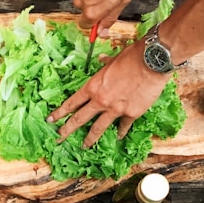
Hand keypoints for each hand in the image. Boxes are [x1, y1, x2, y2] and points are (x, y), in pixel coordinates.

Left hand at [47, 41, 170, 147]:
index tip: (51, 120)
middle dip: (67, 130)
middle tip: (59, 138)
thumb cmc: (132, 56)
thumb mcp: (114, 59)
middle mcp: (101, 100)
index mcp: (93, 87)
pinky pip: (123, 126)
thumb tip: (101, 60)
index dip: (60, 112)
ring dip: (90, 139)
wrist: (153, 61)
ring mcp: (115, 109)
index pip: (72, 103)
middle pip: (79, 119)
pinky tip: (118, 136)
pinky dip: (121, 132)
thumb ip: (105, 64)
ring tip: (84, 146)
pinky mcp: (131, 113)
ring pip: (98, 128)